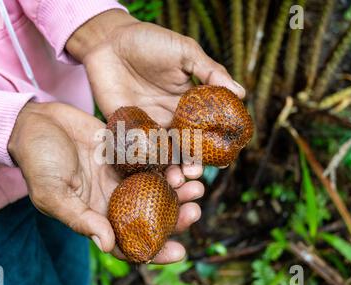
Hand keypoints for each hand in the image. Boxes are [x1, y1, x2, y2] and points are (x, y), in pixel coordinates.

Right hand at [8, 101, 203, 262]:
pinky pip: (153, 157)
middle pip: (151, 214)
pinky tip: (184, 159)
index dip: (155, 250)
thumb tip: (108, 245)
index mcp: (96, 214)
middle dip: (176, 217)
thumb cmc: (37, 160)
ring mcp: (122, 173)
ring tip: (196, 183)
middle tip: (194, 210)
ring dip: (178, 188)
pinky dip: (169, 160)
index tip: (179, 251)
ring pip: (157, 186)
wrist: (36, 122)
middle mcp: (113, 196)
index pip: (129, 241)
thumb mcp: (52, 193)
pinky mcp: (126, 150)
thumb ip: (79, 219)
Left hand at [66, 9, 244, 175]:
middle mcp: (170, 118)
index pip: (205, 129)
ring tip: (176, 179)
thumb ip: (210, 72)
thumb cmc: (149, 41)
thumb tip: (241, 93)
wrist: (109, 41)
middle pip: (185, 148)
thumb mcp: (185, 52)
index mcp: (188, 103)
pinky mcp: (126, 129)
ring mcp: (148, 125)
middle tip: (194, 174)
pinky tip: (151, 171)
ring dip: (170, 168)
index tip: (223, 160)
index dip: (214, 146)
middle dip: (191, 164)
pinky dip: (145, 162)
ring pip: (163, 154)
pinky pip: (137, 150)